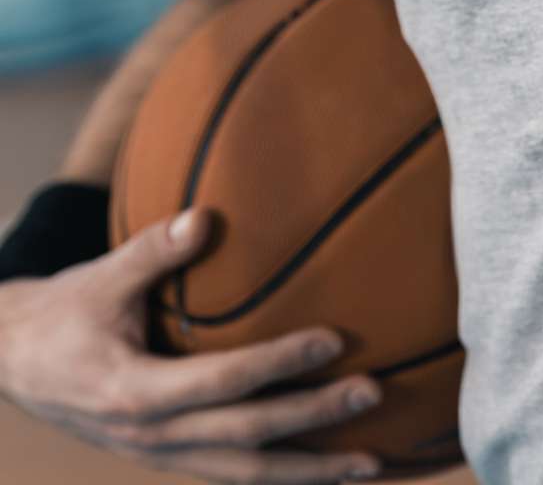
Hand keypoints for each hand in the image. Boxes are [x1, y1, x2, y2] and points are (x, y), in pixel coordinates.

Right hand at [0, 206, 382, 481]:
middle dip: (313, 423)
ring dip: (310, 470)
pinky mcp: (168, 457)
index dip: (278, 365)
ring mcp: (160, 455)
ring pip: (245, 475)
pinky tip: (325, 469)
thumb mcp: (100, 277)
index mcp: (134, 393)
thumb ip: (155, 248)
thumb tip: (206, 216)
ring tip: (373, 460)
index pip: (221, 384)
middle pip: (246, 440)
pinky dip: (282, 475)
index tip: (333, 341)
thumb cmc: (62, 313)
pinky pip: (233, 475)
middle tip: (374, 394)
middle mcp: (151, 437)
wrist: (14, 363)